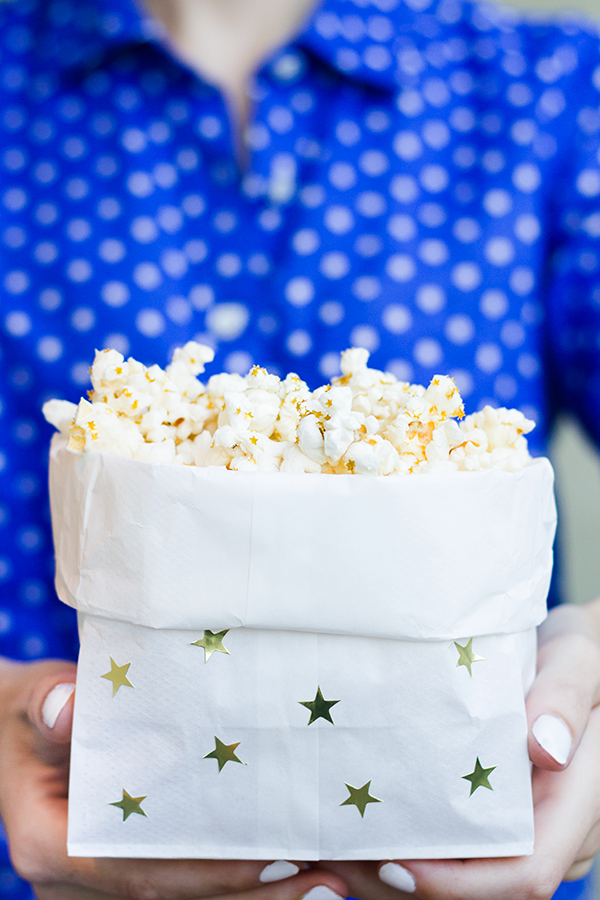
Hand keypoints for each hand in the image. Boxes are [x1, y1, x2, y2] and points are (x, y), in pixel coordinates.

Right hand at [0, 658, 347, 899]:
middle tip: (327, 880)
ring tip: (327, 884)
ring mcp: (97, 893)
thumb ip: (47, 706)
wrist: (19, 742)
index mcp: (49, 844)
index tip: (276, 856)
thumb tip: (65, 704)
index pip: (135, 868)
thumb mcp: (33, 702)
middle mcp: (70, 885)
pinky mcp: (122, 887)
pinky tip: (291, 879)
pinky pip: (182, 896)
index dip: (207, 869)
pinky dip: (235, 891)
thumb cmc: (31, 717)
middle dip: (250, 895)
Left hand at [316, 599, 599, 899]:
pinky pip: (459, 856)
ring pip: (464, 881)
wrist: (575, 662)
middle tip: (335, 857)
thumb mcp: (576, 660)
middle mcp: (557, 835)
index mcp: (575, 803)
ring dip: (395, 878)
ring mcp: (531, 834)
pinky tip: (356, 835)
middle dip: (406, 884)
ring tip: (331, 851)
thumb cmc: (575, 655)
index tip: (393, 863)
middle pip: (482, 890)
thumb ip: (566, 697)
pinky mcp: (505, 823)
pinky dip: (409, 853)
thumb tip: (546, 749)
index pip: (524, 873)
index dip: (458, 883)